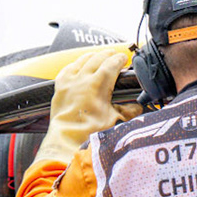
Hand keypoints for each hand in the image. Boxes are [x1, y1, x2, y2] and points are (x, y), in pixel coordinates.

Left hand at [36, 49, 133, 166]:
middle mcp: (82, 79)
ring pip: (81, 61)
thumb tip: (137, 107)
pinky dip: (75, 65)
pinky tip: (78, 66)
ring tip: (99, 57)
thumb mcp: (116, 121)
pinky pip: (67, 69)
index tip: (124, 59)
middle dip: (108, 55)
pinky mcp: (59, 88)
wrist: (67, 141)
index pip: (111, 64)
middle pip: (97, 58)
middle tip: (115, 56)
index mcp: (98, 85)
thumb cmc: (90, 133)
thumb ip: (129, 111)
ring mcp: (69, 82)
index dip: (120, 59)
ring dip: (92, 57)